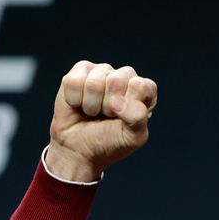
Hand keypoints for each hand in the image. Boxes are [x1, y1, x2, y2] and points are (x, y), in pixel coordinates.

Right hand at [46, 61, 157, 181]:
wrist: (79, 148)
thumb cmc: (109, 142)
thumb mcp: (132, 138)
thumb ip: (137, 118)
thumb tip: (118, 100)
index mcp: (144, 90)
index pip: (140, 86)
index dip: (128, 106)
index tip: (122, 119)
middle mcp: (125, 76)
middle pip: (117, 80)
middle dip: (108, 106)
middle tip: (106, 116)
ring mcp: (102, 71)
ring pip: (95, 82)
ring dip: (91, 105)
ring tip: (93, 112)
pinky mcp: (80, 71)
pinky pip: (75, 81)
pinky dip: (74, 99)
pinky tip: (78, 104)